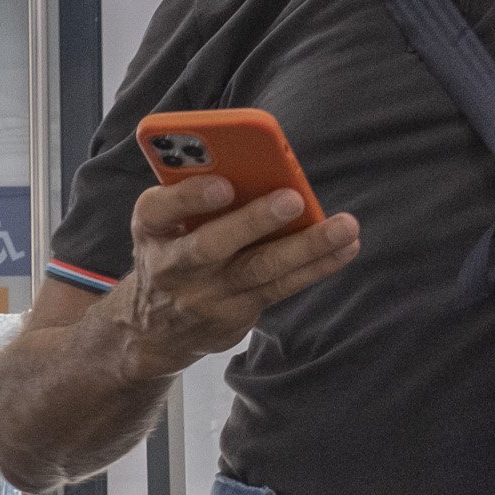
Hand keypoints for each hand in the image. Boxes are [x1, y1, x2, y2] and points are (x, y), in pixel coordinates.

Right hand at [105, 175, 359, 373]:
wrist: (154, 328)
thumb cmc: (172, 250)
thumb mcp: (165, 222)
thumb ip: (197, 195)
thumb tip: (262, 166)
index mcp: (150, 227)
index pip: (158, 209)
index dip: (190, 197)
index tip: (224, 184)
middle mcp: (171, 266)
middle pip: (210, 245)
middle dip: (253, 221)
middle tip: (293, 199)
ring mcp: (204, 296)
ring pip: (257, 269)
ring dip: (305, 247)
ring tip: (344, 227)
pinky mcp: (235, 316)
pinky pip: (280, 287)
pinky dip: (315, 267)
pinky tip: (344, 248)